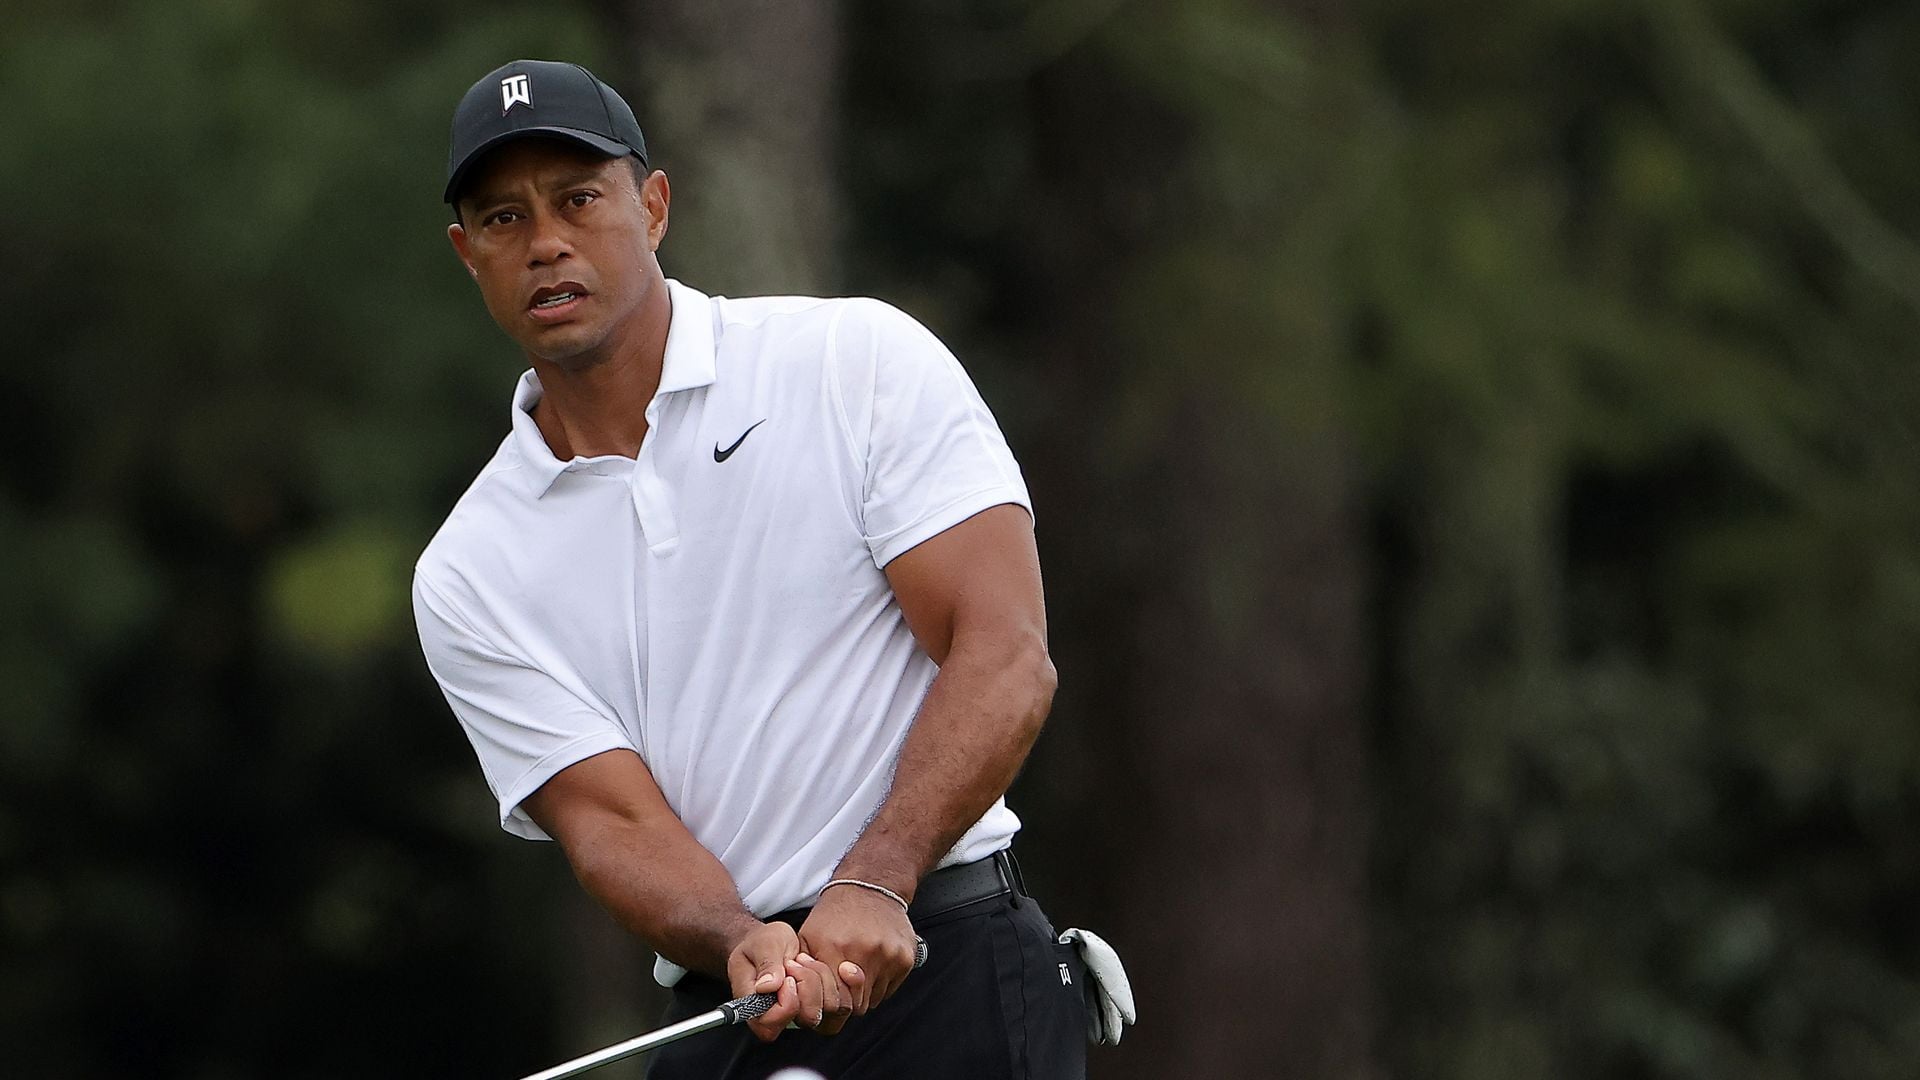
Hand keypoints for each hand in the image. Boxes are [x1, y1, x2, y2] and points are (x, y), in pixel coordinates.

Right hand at [725, 922, 849, 1039]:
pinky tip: (826, 964)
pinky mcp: (820, 1007)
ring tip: (805, 961)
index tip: (788, 977)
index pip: (771, 1024)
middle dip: (809, 984)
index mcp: (753, 1007)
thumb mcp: (761, 944)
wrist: (773, 942)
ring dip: (823, 979)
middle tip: (795, 963)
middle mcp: (778, 1018)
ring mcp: (801, 1015)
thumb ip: (765, 964)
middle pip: (807, 1018)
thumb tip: (767, 987)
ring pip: (829, 1010)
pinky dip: (842, 981)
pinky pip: (842, 1003)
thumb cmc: (761, 943)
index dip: (787, 1002)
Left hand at [797, 885, 919, 1015]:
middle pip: (856, 1006)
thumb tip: (800, 1001)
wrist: (869, 887)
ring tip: (857, 967)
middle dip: (846, 999)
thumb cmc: (835, 913)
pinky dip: (879, 983)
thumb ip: (803, 972)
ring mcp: (889, 956)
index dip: (829, 1004)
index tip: (827, 995)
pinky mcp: (905, 958)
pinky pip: (890, 989)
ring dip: (863, 992)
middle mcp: (865, 953)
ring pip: (874, 1000)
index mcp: (835, 949)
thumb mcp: (807, 937)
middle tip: (841, 984)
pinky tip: (871, 964)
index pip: (834, 1003)